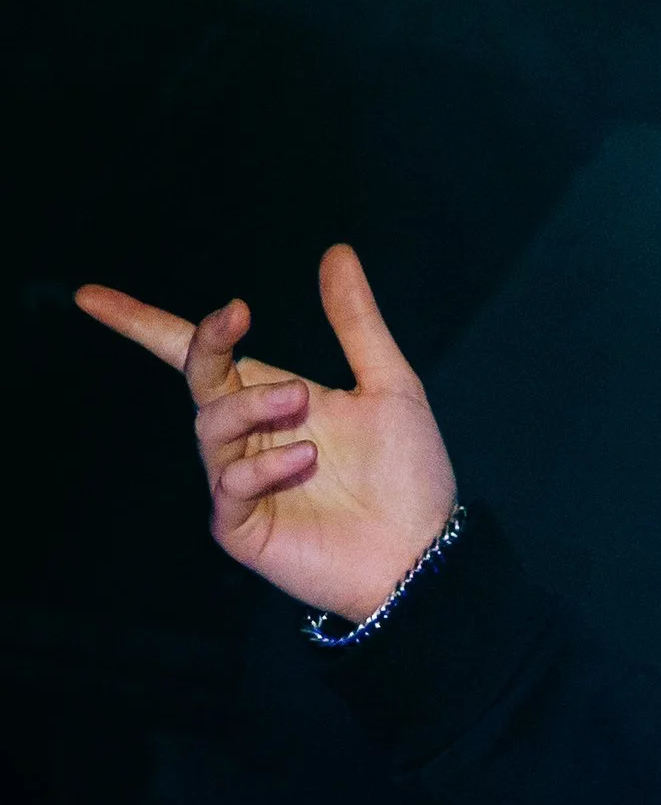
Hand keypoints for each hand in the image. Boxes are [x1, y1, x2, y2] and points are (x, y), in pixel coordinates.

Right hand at [76, 244, 456, 622]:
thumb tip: (336, 251)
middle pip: (197, 380)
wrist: (425, 553)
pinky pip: (228, 485)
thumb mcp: (390, 386)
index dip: (140, 324)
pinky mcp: (241, 528)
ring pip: (210, 427)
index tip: (90, 297)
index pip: (194, 354)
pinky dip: (263, 465)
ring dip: (251, 405)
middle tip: (239, 319)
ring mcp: (239, 484)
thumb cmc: (410, 475)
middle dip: (208, 345)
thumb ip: (357, 323)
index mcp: (269, 398)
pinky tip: (307, 460)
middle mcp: (246, 437)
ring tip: (304, 404)